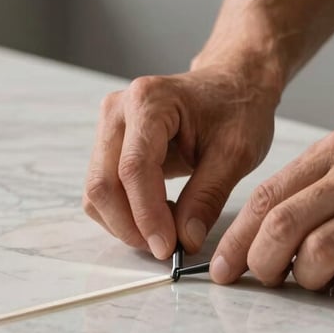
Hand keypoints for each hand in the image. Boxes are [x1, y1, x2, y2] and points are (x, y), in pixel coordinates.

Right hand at [83, 63, 279, 258]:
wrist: (231, 85)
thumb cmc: (236, 109)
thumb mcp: (236, 153)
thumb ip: (208, 197)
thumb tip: (185, 239)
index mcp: (149, 101)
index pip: (134, 169)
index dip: (147, 215)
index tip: (168, 247)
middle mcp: (117, 110)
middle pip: (103, 183)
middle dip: (130, 225)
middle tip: (165, 247)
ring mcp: (107, 127)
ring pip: (96, 192)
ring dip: (124, 223)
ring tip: (164, 231)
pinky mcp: (107, 145)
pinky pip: (102, 190)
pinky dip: (122, 214)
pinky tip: (156, 216)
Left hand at [211, 124, 333, 294]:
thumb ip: (308, 192)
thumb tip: (256, 240)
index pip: (267, 197)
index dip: (236, 238)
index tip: (222, 268)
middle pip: (283, 224)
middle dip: (261, 263)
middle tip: (265, 279)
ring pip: (319, 252)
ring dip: (306, 279)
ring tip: (317, 279)